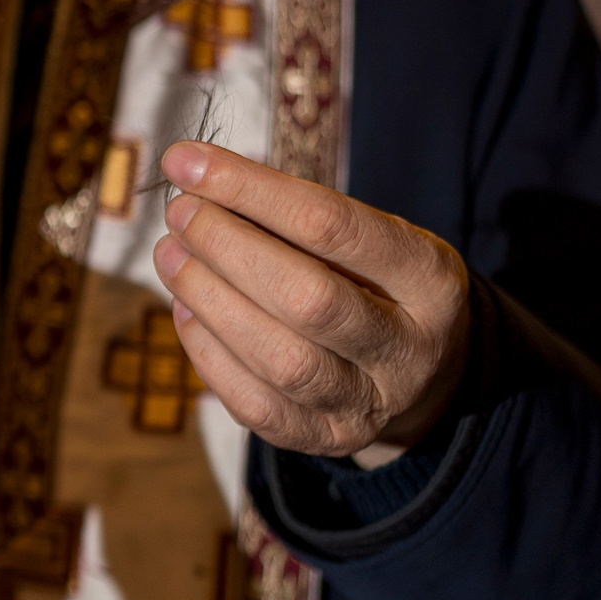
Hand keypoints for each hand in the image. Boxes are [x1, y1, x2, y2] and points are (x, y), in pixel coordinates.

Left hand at [152, 140, 469, 463]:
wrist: (418, 373)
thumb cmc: (374, 283)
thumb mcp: (368, 239)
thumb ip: (297, 216)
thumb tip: (198, 176)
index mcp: (430, 280)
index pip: (334, 226)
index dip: (251, 189)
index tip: (188, 161)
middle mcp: (409, 348)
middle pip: (309, 298)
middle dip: (228, 248)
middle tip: (181, 212)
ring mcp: (369, 403)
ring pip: (280, 359)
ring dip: (209, 298)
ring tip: (170, 254)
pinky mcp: (324, 438)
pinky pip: (254, 402)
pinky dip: (207, 351)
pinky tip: (184, 308)